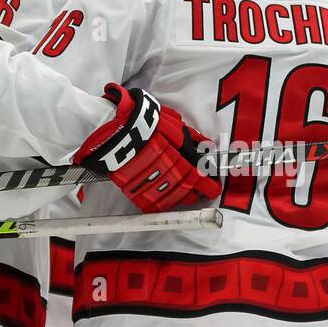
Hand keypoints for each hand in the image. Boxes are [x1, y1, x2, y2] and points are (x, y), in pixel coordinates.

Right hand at [74, 84, 219, 212]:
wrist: (113, 130)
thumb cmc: (144, 122)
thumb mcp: (171, 123)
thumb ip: (190, 137)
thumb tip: (205, 146)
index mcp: (178, 158)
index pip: (199, 178)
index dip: (209, 185)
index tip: (214, 187)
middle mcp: (167, 173)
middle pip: (187, 191)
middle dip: (197, 193)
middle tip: (202, 192)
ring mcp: (151, 184)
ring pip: (173, 199)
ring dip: (183, 199)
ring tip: (187, 196)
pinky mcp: (135, 190)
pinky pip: (153, 204)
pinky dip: (162, 203)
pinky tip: (166, 198)